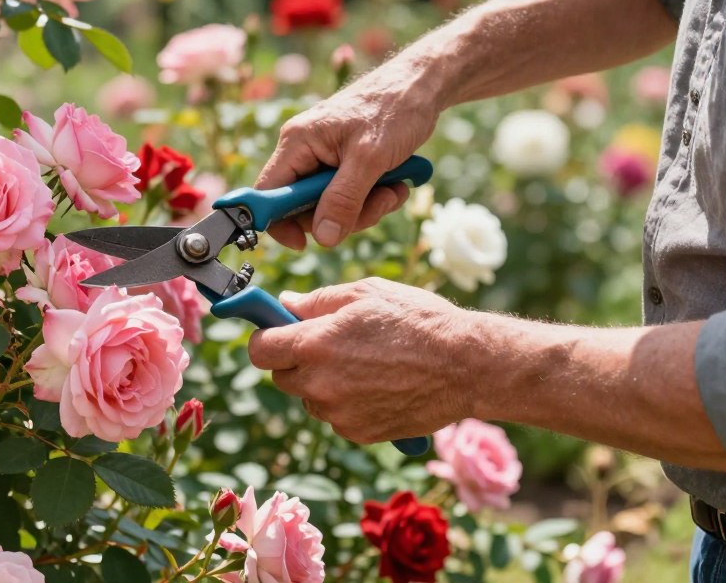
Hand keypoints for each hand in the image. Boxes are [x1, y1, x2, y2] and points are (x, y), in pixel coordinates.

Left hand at [246, 278, 476, 443]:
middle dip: (296, 359)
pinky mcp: (359, 433)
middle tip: (330, 343)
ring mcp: (338, 414)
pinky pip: (337, 417)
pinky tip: (378, 384)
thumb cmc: (417, 320)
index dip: (266, 336)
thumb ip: (316, 300)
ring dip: (323, 383)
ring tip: (364, 363)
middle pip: (282, 376)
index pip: (259, 349)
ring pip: (310, 398)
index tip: (277, 330)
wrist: (465, 365)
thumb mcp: (365, 293)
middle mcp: (320, 384)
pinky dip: (347, 403)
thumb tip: (284, 305)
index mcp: (314, 345)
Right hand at [255, 60, 441, 248]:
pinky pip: (350, 197)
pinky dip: (373, 198)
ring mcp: (325, 158)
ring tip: (393, 190)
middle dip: (343, 215)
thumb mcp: (370, 158)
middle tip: (377, 204)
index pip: (268, 193)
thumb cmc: (394, 108)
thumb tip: (323, 238)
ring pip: (332, 207)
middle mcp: (305, 151)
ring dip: (366, 208)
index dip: (279, 222)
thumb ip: (343, 199)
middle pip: (304, 207)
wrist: (422, 86)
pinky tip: (395, 184)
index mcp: (298, 142)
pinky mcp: (345, 163)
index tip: (305, 243)